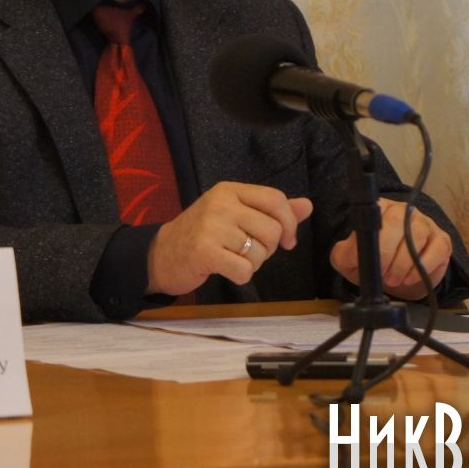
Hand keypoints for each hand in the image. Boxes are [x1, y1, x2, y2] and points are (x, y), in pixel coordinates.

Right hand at [146, 182, 313, 295]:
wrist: (160, 254)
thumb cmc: (201, 234)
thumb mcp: (234, 214)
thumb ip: (271, 210)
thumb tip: (307, 206)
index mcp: (229, 190)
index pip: (275, 199)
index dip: (289, 223)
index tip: (286, 241)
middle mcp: (220, 204)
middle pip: (272, 229)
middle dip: (268, 248)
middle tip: (248, 251)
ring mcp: (211, 227)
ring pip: (260, 253)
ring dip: (252, 264)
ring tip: (231, 258)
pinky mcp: (204, 251)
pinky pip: (245, 271)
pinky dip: (241, 277)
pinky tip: (225, 269)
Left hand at [330, 198, 451, 299]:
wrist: (398, 279)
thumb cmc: (374, 262)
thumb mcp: (351, 259)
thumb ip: (346, 253)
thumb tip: (354, 252)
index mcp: (378, 209)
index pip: (374, 212)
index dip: (372, 236)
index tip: (367, 257)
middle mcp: (403, 211)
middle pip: (397, 221)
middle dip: (387, 251)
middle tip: (382, 273)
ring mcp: (425, 224)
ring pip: (418, 234)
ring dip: (404, 261)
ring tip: (393, 279)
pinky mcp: (442, 240)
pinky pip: (437, 249)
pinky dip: (423, 267)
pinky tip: (409, 278)